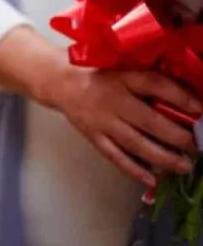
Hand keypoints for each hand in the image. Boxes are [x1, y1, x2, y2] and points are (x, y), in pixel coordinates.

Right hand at [47, 67, 201, 186]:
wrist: (61, 82)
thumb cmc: (99, 74)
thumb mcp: (123, 68)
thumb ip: (149, 80)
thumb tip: (186, 99)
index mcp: (122, 76)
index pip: (154, 84)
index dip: (180, 97)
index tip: (200, 109)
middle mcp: (112, 99)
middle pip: (149, 120)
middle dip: (177, 136)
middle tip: (195, 145)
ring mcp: (101, 120)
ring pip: (135, 143)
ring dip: (163, 157)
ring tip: (184, 165)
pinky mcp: (93, 135)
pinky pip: (115, 156)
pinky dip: (134, 169)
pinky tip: (152, 179)